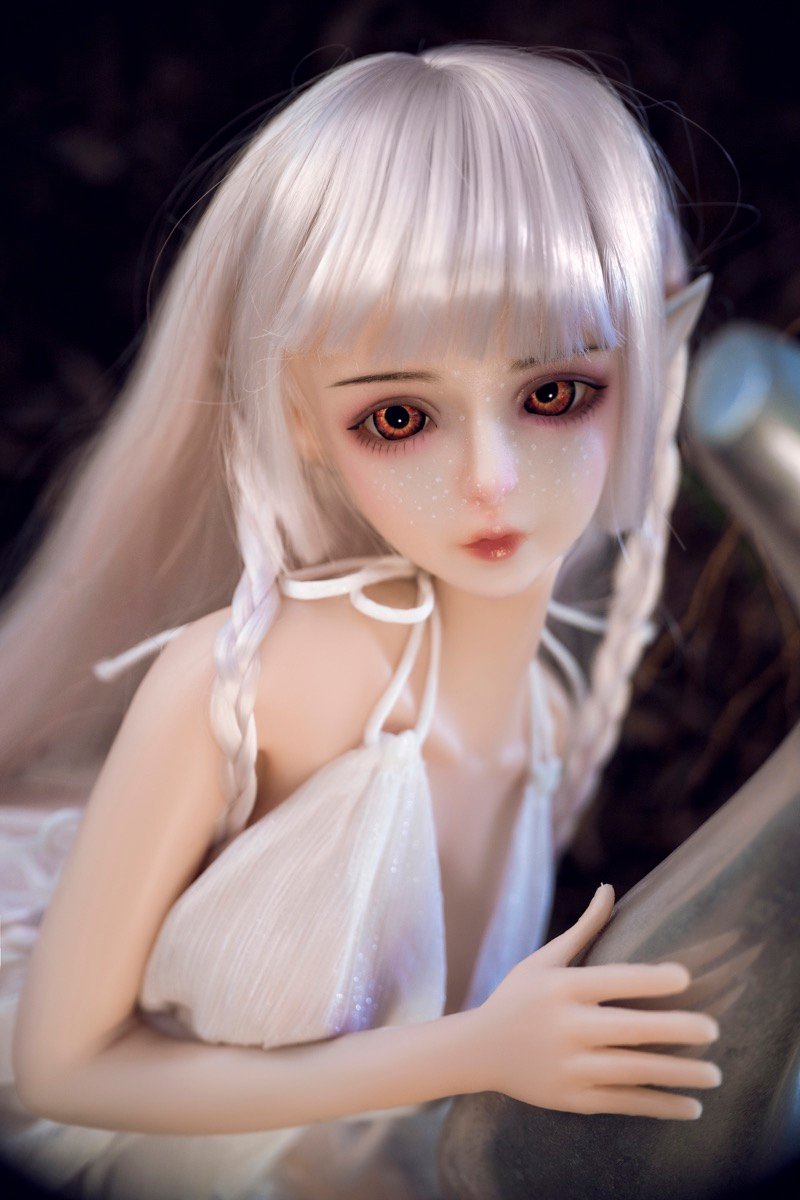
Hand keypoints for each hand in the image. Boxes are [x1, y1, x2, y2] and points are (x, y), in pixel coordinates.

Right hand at [471, 884, 721, 1118]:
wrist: (478, 1051)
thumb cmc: (518, 997)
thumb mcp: (544, 960)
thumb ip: (584, 929)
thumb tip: (609, 888)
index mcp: (561, 988)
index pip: (612, 980)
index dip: (648, 979)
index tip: (685, 977)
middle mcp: (566, 1027)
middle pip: (628, 1029)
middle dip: (673, 1029)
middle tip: (713, 1029)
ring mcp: (569, 1066)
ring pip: (633, 1071)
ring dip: (677, 1074)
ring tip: (714, 1074)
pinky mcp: (573, 1099)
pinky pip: (624, 1103)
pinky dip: (660, 1105)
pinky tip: (692, 1105)